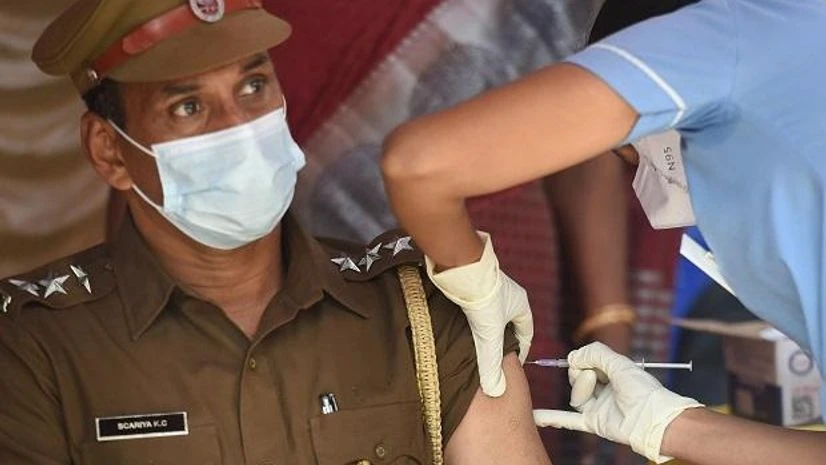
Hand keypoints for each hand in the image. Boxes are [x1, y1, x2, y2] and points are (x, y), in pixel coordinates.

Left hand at [426, 231, 532, 396]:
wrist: (461, 267)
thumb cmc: (482, 296)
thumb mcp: (489, 336)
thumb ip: (491, 363)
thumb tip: (495, 388)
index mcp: (521, 305)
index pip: (526, 332)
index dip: (521, 350)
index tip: (512, 363)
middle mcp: (508, 295)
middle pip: (508, 324)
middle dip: (502, 340)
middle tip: (493, 356)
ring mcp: (491, 288)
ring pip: (490, 315)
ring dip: (485, 328)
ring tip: (476, 344)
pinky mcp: (473, 285)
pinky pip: (476, 306)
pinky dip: (471, 318)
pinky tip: (461, 327)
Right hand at [533, 342, 701, 462]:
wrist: (652, 419)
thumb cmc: (643, 390)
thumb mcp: (620, 363)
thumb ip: (595, 354)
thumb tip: (572, 357)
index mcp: (611, 373)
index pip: (586, 362)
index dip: (582, 360)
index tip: (584, 359)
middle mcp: (603, 389)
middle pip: (577, 377)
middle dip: (581, 373)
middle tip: (592, 374)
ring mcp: (597, 406)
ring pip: (575, 395)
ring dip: (580, 389)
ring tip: (592, 387)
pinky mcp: (594, 422)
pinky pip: (568, 420)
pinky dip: (551, 419)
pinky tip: (535, 417)